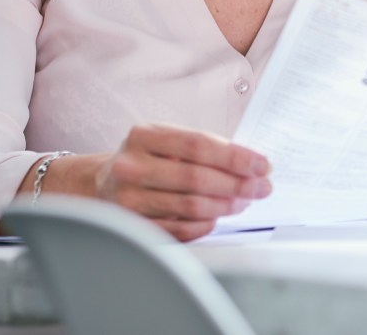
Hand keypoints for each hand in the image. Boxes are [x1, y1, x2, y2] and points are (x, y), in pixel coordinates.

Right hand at [91, 123, 271, 241]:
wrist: (105, 181)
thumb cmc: (149, 158)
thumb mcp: (169, 140)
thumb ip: (206, 148)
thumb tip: (252, 164)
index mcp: (144, 136)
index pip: (198, 145)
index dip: (235, 157)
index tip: (262, 165)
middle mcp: (131, 166)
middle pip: (196, 177)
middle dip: (237, 184)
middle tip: (261, 187)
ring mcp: (128, 198)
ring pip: (189, 206)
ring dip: (225, 205)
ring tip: (243, 201)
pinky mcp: (132, 225)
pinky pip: (178, 229)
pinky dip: (204, 225)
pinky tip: (218, 217)